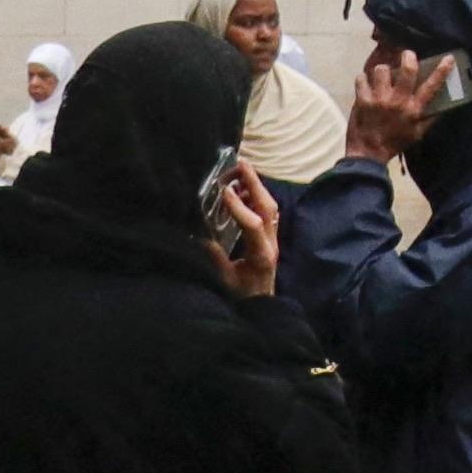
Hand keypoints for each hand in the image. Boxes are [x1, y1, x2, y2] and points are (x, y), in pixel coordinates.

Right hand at [207, 168, 279, 299]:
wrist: (262, 307)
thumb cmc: (242, 298)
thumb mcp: (224, 281)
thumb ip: (214, 259)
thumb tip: (198, 236)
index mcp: (261, 255)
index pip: (254, 225)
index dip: (239, 207)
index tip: (223, 191)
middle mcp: (271, 244)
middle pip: (268, 208)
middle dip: (255, 184)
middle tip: (239, 165)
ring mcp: (273, 240)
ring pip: (270, 208)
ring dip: (256, 188)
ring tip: (238, 173)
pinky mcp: (269, 239)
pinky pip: (267, 213)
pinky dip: (255, 198)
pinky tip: (241, 192)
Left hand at [346, 46, 439, 162]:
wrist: (368, 154)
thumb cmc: (395, 143)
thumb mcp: (417, 134)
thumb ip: (430, 119)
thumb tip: (444, 107)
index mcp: (414, 109)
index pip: (432, 86)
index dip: (442, 70)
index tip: (448, 58)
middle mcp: (398, 101)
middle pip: (407, 70)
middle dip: (408, 57)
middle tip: (406, 55)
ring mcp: (379, 99)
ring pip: (381, 70)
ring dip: (382, 70)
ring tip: (381, 75)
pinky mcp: (362, 100)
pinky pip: (361, 79)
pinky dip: (363, 79)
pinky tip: (365, 83)